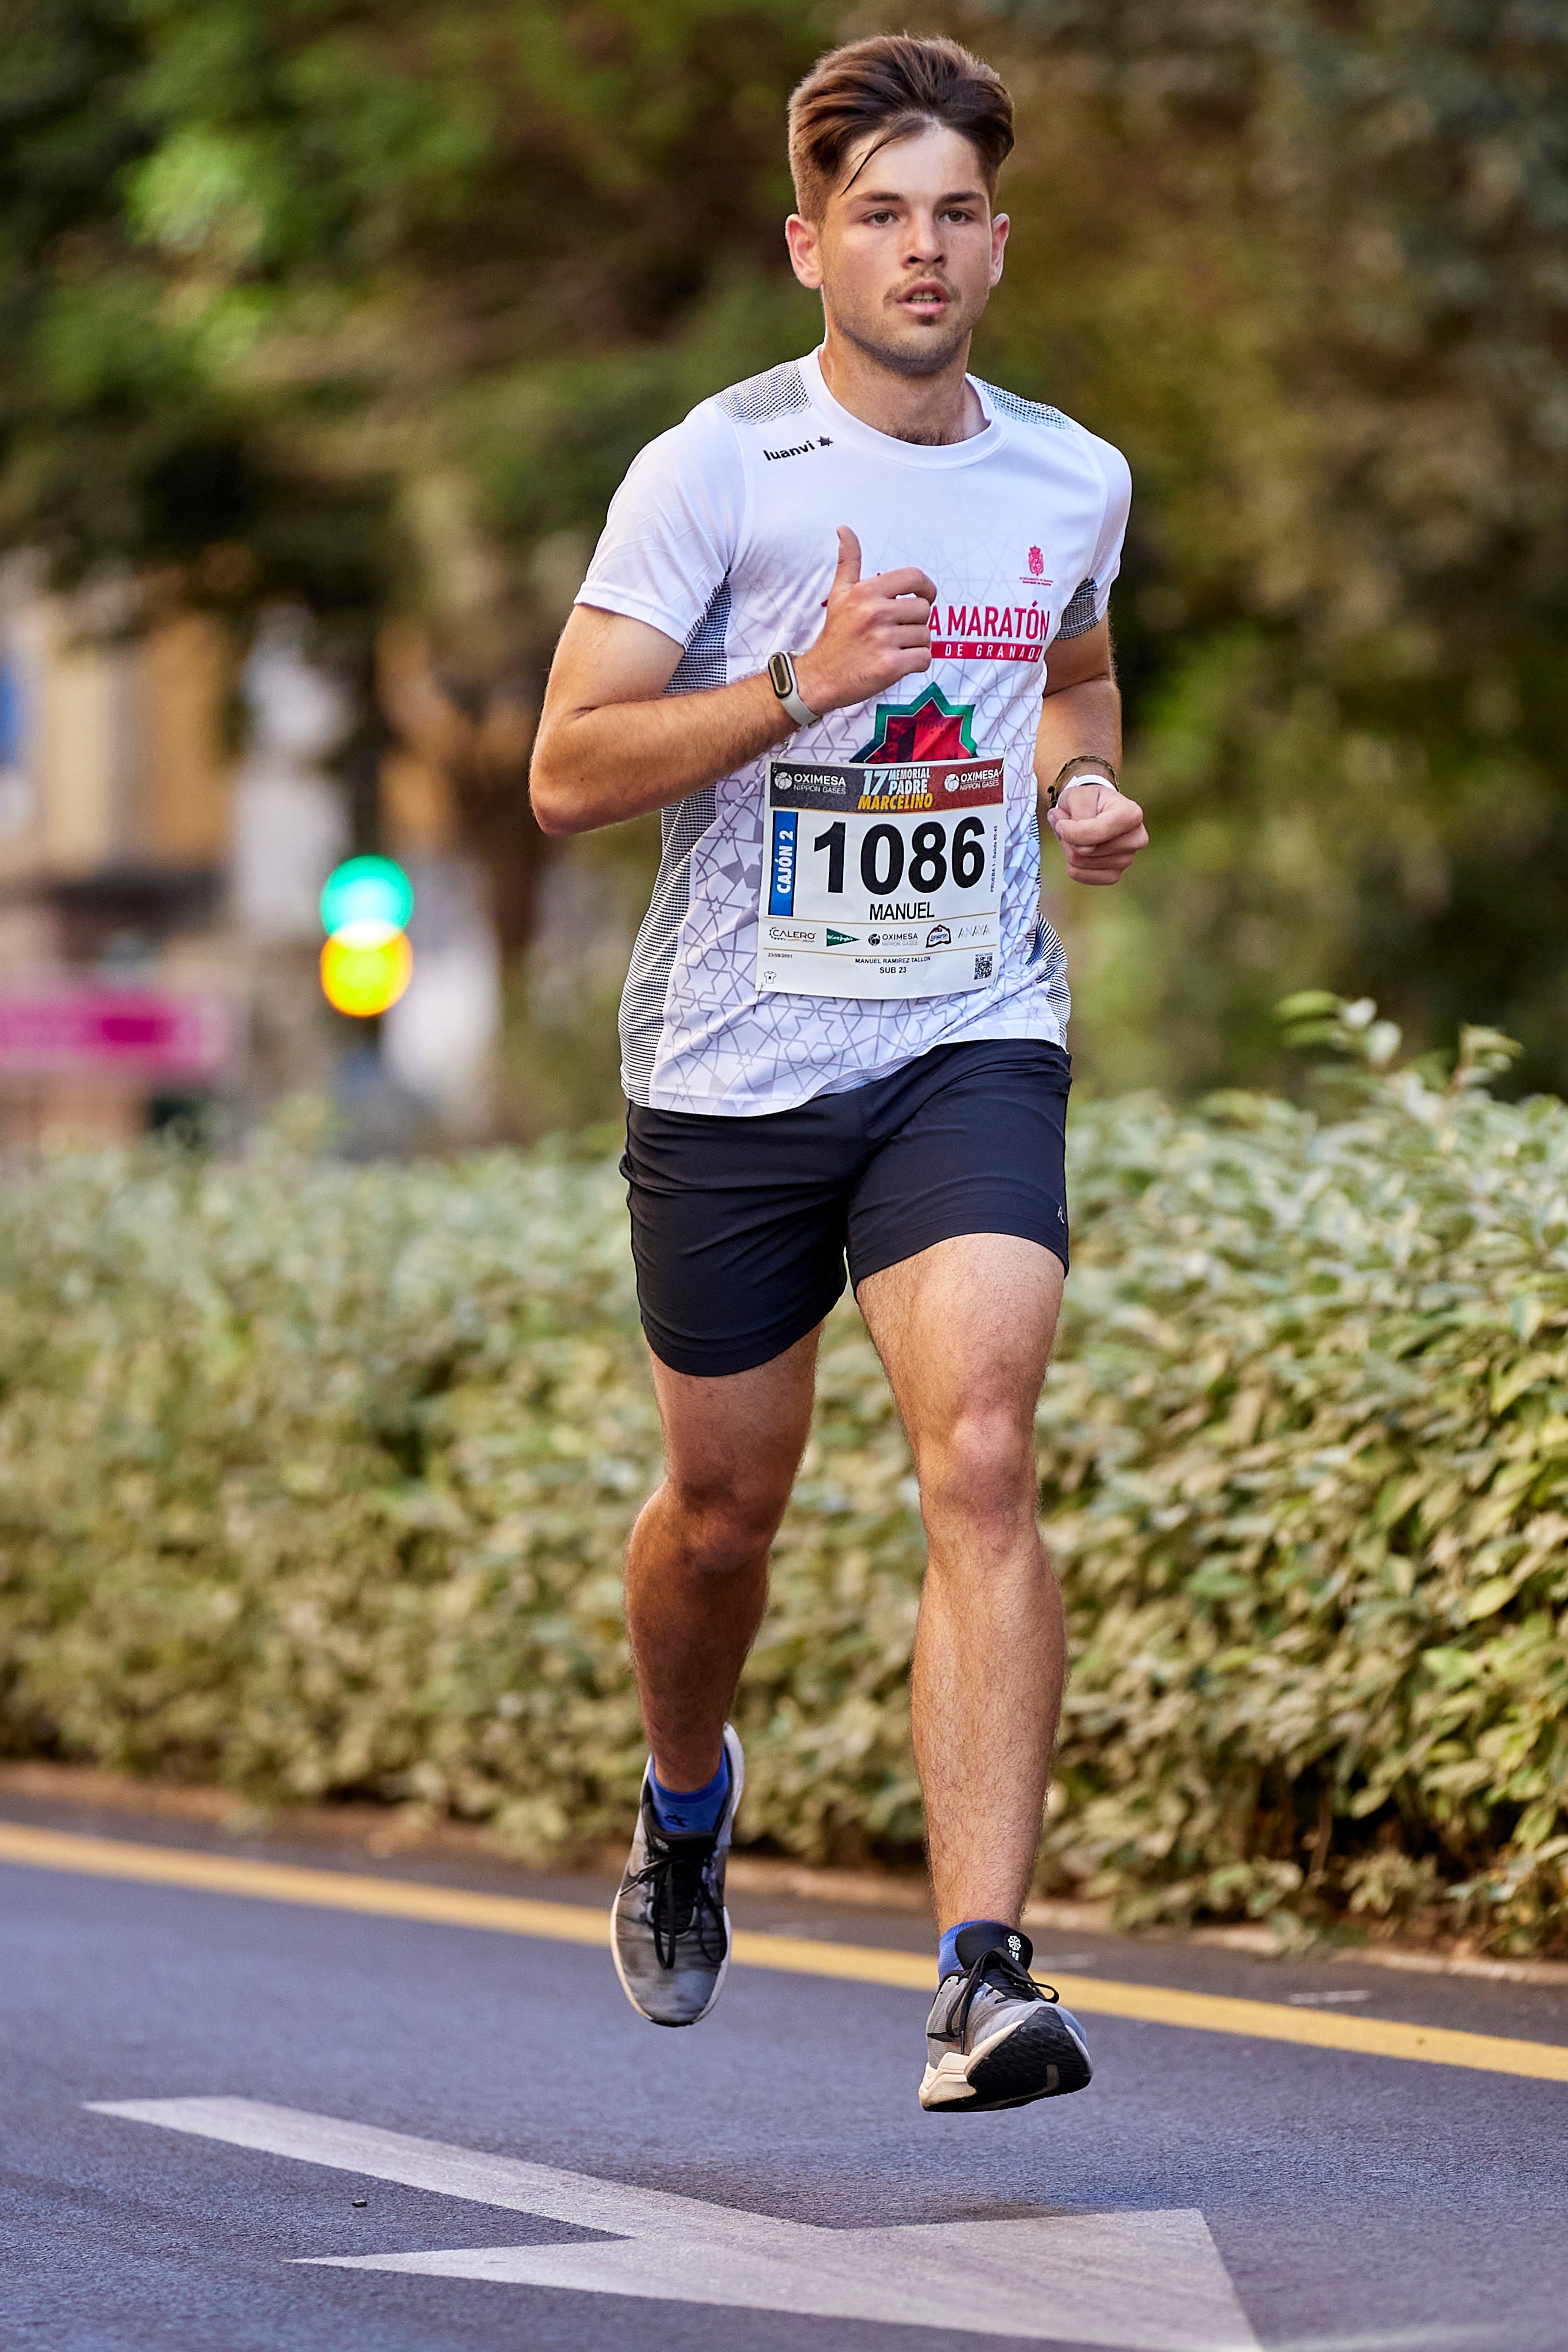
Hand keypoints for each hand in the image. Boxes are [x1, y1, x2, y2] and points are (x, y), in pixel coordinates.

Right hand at [793, 528, 934, 715]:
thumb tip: (844, 529)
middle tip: (897, 632)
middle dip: (916, 622)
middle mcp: (875, 613)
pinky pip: (924, 658)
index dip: (927, 588)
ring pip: (926, 636)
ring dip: (916, 644)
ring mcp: (883, 640)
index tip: (925, 598)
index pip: (915, 578)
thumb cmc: (835, 636)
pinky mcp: (891, 666)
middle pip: (924, 610)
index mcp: (867, 592)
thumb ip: (848, 561)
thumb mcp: (839, 594)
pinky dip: (916, 663)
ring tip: (893, 648)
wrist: (820, 678)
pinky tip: (898, 663)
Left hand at [1047, 778, 1147, 884]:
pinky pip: (1082, 876)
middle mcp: (1136, 839)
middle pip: (1086, 850)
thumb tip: (1076, 844)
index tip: (1061, 820)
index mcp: (1132, 814)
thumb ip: (1078, 813)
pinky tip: (1078, 850)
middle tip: (1070, 824)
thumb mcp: (1079, 794)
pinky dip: (1073, 864)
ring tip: (1077, 834)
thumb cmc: (1089, 800)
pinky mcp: (1115, 875)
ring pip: (1081, 863)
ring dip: (1070, 849)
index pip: (1097, 832)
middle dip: (1069, 838)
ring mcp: (1127, 860)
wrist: (1095, 809)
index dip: (1070, 830)